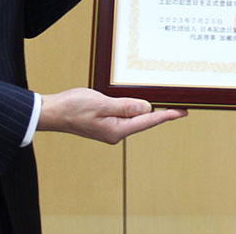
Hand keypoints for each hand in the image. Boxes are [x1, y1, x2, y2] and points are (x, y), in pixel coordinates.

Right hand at [37, 88, 186, 143]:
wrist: (52, 113)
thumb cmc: (73, 107)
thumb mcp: (101, 104)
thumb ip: (125, 106)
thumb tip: (147, 109)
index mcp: (117, 130)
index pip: (147, 122)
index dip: (166, 115)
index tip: (182, 112)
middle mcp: (116, 133)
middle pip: (144, 121)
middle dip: (161, 113)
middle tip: (180, 104)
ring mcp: (111, 130)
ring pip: (135, 118)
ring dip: (148, 110)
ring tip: (165, 102)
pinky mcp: (106, 124)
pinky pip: (125, 116)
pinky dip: (135, 108)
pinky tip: (141, 102)